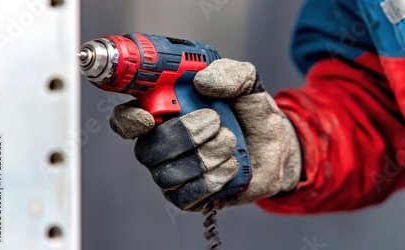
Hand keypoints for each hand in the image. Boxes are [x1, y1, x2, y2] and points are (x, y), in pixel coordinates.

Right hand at [110, 59, 301, 209]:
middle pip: (148, 150)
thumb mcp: (247, 83)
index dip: (129, 120)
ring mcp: (175, 173)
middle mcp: (163, 144)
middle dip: (183, 135)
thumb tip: (203, 81)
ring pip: (168, 175)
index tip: (149, 117)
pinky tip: (230, 165)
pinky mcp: (190, 196)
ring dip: (204, 157)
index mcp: (165, 112)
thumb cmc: (251, 113)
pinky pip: (186, 196)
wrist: (277, 147)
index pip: (127, 119)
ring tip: (231, 142)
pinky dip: (211, 180)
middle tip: (215, 121)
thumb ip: (230, 73)